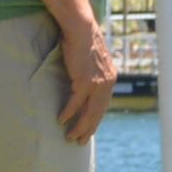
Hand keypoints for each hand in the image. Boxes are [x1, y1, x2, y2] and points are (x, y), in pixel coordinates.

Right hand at [53, 27, 118, 142]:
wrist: (82, 29)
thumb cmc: (84, 42)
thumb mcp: (93, 61)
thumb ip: (92, 74)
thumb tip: (84, 83)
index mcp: (110, 79)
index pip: (103, 105)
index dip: (96, 119)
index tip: (89, 130)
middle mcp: (107, 83)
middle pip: (98, 112)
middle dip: (89, 129)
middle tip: (80, 142)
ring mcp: (97, 82)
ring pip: (88, 111)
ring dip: (79, 126)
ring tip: (70, 137)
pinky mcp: (85, 80)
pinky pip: (75, 102)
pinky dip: (69, 112)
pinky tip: (61, 120)